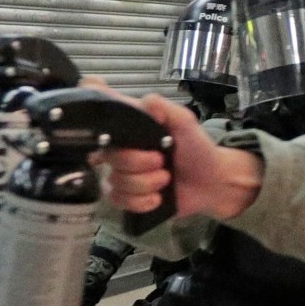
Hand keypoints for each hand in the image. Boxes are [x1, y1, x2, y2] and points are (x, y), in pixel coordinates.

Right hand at [84, 79, 262, 220]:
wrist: (212, 183)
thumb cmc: (197, 148)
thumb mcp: (185, 122)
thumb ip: (164, 108)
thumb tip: (143, 103)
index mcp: (131, 127)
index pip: (99, 118)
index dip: (93, 124)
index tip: (111, 134)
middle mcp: (122, 148)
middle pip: (110, 156)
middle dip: (139, 163)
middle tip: (162, 162)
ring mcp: (123, 174)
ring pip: (115, 181)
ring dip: (145, 184)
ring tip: (165, 180)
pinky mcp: (128, 197)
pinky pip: (118, 200)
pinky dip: (141, 202)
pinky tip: (157, 198)